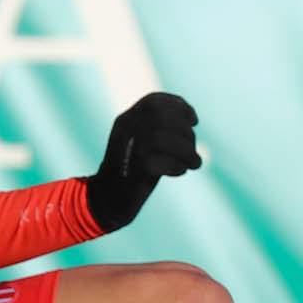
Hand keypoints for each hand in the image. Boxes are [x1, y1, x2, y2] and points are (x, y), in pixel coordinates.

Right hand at [83, 92, 201, 233]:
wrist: (108, 200)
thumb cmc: (133, 171)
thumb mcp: (144, 143)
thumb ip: (161, 129)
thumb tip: (192, 121)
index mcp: (126, 121)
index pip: (154, 102)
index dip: (178, 106)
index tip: (194, 120)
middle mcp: (124, 132)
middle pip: (160, 118)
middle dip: (185, 132)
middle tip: (193, 151)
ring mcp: (126, 151)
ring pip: (161, 139)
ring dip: (186, 150)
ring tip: (194, 163)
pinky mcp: (131, 172)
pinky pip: (159, 163)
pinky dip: (176, 166)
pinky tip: (179, 171)